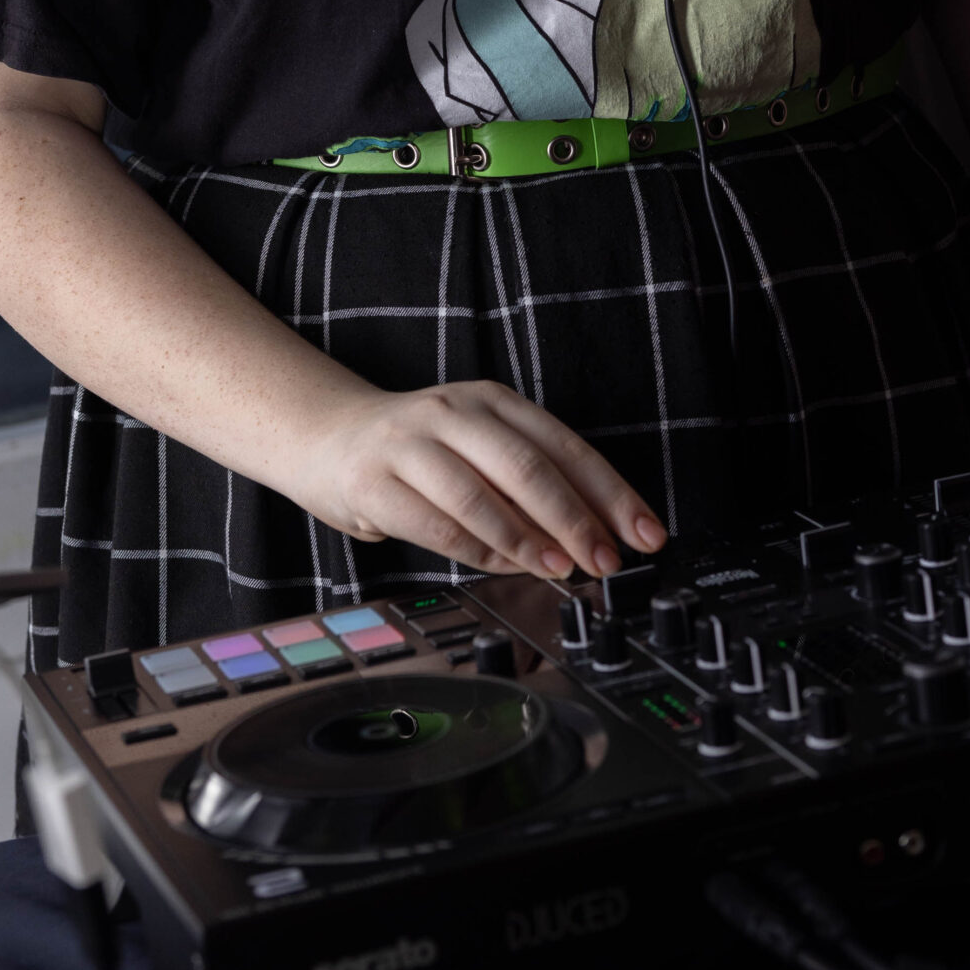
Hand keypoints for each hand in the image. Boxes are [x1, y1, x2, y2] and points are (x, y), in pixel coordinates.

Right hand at [292, 379, 665, 579]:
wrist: (327, 437)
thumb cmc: (416, 452)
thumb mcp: (478, 449)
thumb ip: (528, 484)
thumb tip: (593, 537)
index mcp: (490, 400)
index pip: (564, 445)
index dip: (610, 493)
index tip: (643, 533)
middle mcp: (452, 413)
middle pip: (527, 466)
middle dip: (576, 519)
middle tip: (607, 560)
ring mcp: (410, 445)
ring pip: (481, 496)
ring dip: (529, 541)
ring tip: (561, 569)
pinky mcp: (374, 482)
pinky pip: (437, 524)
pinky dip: (478, 551)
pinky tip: (504, 566)